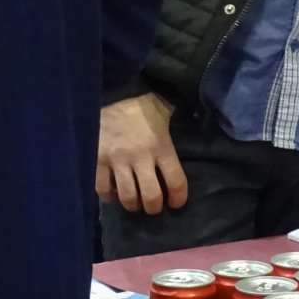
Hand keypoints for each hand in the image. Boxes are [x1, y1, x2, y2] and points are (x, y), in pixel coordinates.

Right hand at [96, 93, 188, 214]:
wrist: (113, 91)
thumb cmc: (144, 103)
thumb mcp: (167, 113)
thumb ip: (178, 125)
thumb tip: (200, 123)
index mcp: (162, 146)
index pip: (176, 182)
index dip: (178, 199)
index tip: (176, 203)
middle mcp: (141, 157)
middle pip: (151, 196)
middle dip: (154, 207)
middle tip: (154, 206)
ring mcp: (117, 161)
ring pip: (127, 197)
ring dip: (133, 205)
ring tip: (135, 203)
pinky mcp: (98, 161)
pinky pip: (102, 189)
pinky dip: (109, 197)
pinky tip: (114, 194)